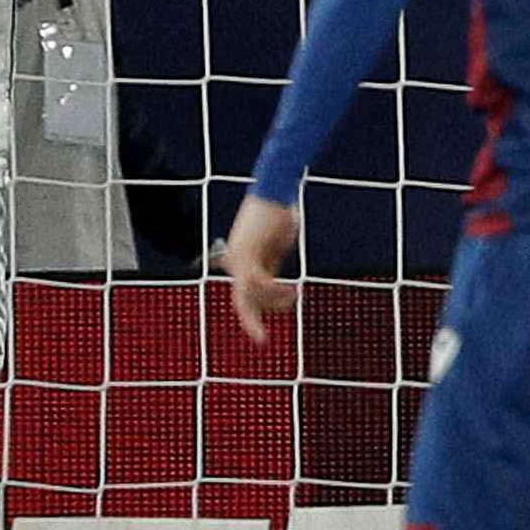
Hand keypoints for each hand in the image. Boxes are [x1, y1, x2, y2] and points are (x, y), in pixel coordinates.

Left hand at [222, 194, 300, 343]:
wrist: (274, 188)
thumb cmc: (279, 210)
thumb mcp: (277, 243)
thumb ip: (274, 260)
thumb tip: (280, 280)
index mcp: (241, 259)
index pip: (248, 293)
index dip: (263, 308)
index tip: (279, 316)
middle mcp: (234, 261)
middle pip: (242, 301)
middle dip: (252, 322)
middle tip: (262, 341)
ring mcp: (238, 258)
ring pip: (252, 295)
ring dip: (276, 301)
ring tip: (295, 297)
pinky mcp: (247, 253)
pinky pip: (259, 283)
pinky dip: (274, 290)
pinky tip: (291, 290)